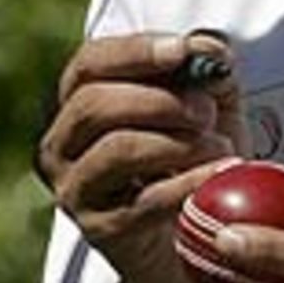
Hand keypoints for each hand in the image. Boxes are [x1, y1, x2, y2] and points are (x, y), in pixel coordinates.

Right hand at [34, 32, 243, 282]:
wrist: (194, 235)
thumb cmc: (195, 156)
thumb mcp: (209, 102)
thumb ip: (207, 68)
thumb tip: (207, 47)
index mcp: (79, 100)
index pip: (90, 62)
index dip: (135, 51)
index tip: (183, 51)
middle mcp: (61, 143)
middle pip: (94, 104)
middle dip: (159, 100)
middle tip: (207, 110)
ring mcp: (74, 189)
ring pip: (116, 150)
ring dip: (177, 142)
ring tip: (221, 145)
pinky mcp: (99, 230)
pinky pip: (143, 200)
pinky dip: (189, 181)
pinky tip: (222, 172)